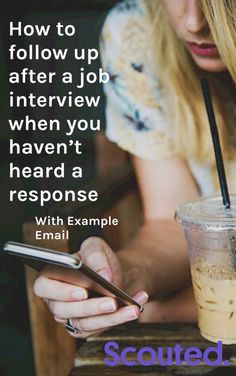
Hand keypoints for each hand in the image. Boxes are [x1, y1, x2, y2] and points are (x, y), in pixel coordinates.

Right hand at [33, 237, 148, 337]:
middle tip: (111, 302)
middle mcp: (57, 301)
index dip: (60, 291)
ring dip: (110, 318)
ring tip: (131, 308)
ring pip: (84, 324)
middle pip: (64, 311)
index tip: (82, 291)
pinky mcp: (87, 327)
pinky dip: (121, 318)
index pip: (44, 287)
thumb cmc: (99, 259)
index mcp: (52, 278)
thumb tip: (102, 275)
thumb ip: (95, 254)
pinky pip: (101, 328)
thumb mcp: (96, 247)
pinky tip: (136, 307)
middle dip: (90, 307)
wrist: (115, 273)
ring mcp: (71, 317)